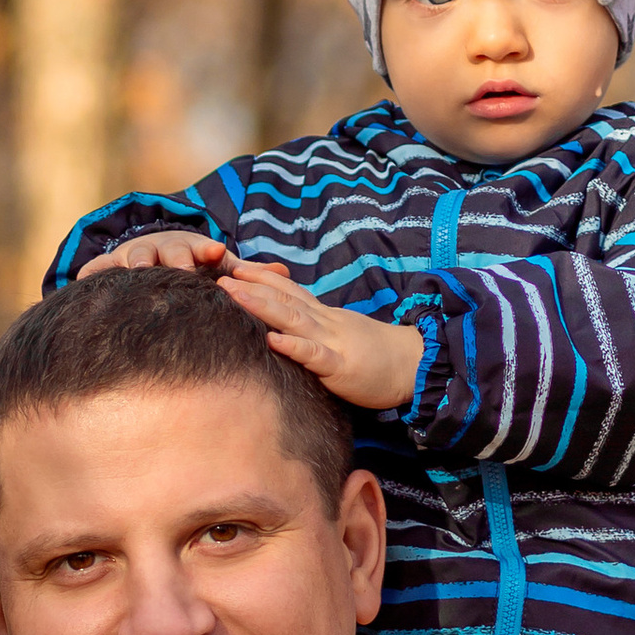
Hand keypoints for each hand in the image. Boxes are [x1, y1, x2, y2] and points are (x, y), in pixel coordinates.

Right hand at [76, 231, 233, 278]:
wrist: (148, 261)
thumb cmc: (191, 270)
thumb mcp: (217, 269)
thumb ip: (248, 273)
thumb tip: (285, 272)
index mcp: (189, 250)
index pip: (200, 248)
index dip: (206, 250)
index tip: (216, 253)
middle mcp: (160, 250)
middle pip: (168, 251)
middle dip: (176, 257)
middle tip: (183, 269)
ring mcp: (133, 258)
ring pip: (135, 257)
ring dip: (138, 261)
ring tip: (140, 270)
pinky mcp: (107, 269)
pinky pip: (96, 270)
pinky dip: (91, 273)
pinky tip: (84, 280)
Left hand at [219, 258, 423, 413]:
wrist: (414, 365)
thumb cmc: (377, 355)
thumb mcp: (342, 335)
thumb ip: (316, 329)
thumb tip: (286, 327)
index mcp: (325, 317)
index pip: (289, 291)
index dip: (261, 279)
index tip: (233, 267)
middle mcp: (325, 323)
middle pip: (284, 299)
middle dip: (251, 287)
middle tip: (220, 276)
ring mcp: (333, 343)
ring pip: (294, 320)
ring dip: (262, 307)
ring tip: (235, 296)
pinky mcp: (342, 368)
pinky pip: (315, 356)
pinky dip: (293, 347)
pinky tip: (272, 340)